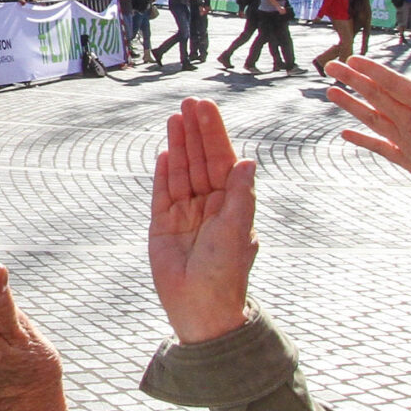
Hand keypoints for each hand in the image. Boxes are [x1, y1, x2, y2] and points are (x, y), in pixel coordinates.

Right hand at [150, 98, 258, 342]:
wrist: (200, 306)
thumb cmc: (226, 271)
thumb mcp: (237, 229)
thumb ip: (239, 194)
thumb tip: (248, 161)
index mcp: (230, 202)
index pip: (221, 159)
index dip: (214, 134)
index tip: (206, 108)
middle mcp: (209, 203)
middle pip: (200, 159)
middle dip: (195, 132)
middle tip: (188, 103)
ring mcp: (185, 213)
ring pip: (181, 171)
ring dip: (179, 145)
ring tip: (174, 119)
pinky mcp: (164, 225)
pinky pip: (163, 193)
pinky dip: (164, 173)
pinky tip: (164, 153)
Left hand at [321, 52, 410, 244]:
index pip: (397, 85)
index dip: (373, 71)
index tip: (354, 58)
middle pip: (379, 99)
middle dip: (353, 81)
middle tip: (331, 66)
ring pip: (375, 122)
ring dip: (351, 106)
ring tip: (331, 93)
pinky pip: (382, 149)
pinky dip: (363, 139)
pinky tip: (346, 133)